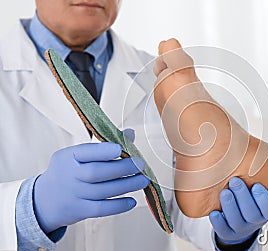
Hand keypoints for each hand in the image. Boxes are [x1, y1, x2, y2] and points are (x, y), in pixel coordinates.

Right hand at [33, 142, 149, 233]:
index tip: (121, 148)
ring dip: (127, 185)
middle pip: (97, 172)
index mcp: (67, 156)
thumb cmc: (70, 171)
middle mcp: (69, 175)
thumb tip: (130, 134)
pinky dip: (119, 206)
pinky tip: (132, 201)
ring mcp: (73, 195)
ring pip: (103, 191)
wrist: (45, 199)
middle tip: (141, 165)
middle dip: (123, 168)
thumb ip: (103, 146)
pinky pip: (102, 209)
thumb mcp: (78, 155)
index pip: (86, 152)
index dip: (104, 151)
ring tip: (144, 180)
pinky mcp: (79, 211)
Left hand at [209, 177, 267, 244]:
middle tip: (235, 181)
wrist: (237, 222)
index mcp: (264, 210)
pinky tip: (214, 212)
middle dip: (243, 197)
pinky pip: (223, 230)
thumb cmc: (246, 199)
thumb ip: (253, 176)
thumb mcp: (253, 188)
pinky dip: (218, 221)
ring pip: (237, 221)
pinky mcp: (227, 233)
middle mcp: (254, 221)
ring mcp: (241, 228)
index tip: (257, 185)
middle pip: (252, 214)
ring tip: (224, 192)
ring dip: (230, 206)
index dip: (264, 199)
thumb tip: (249, 149)